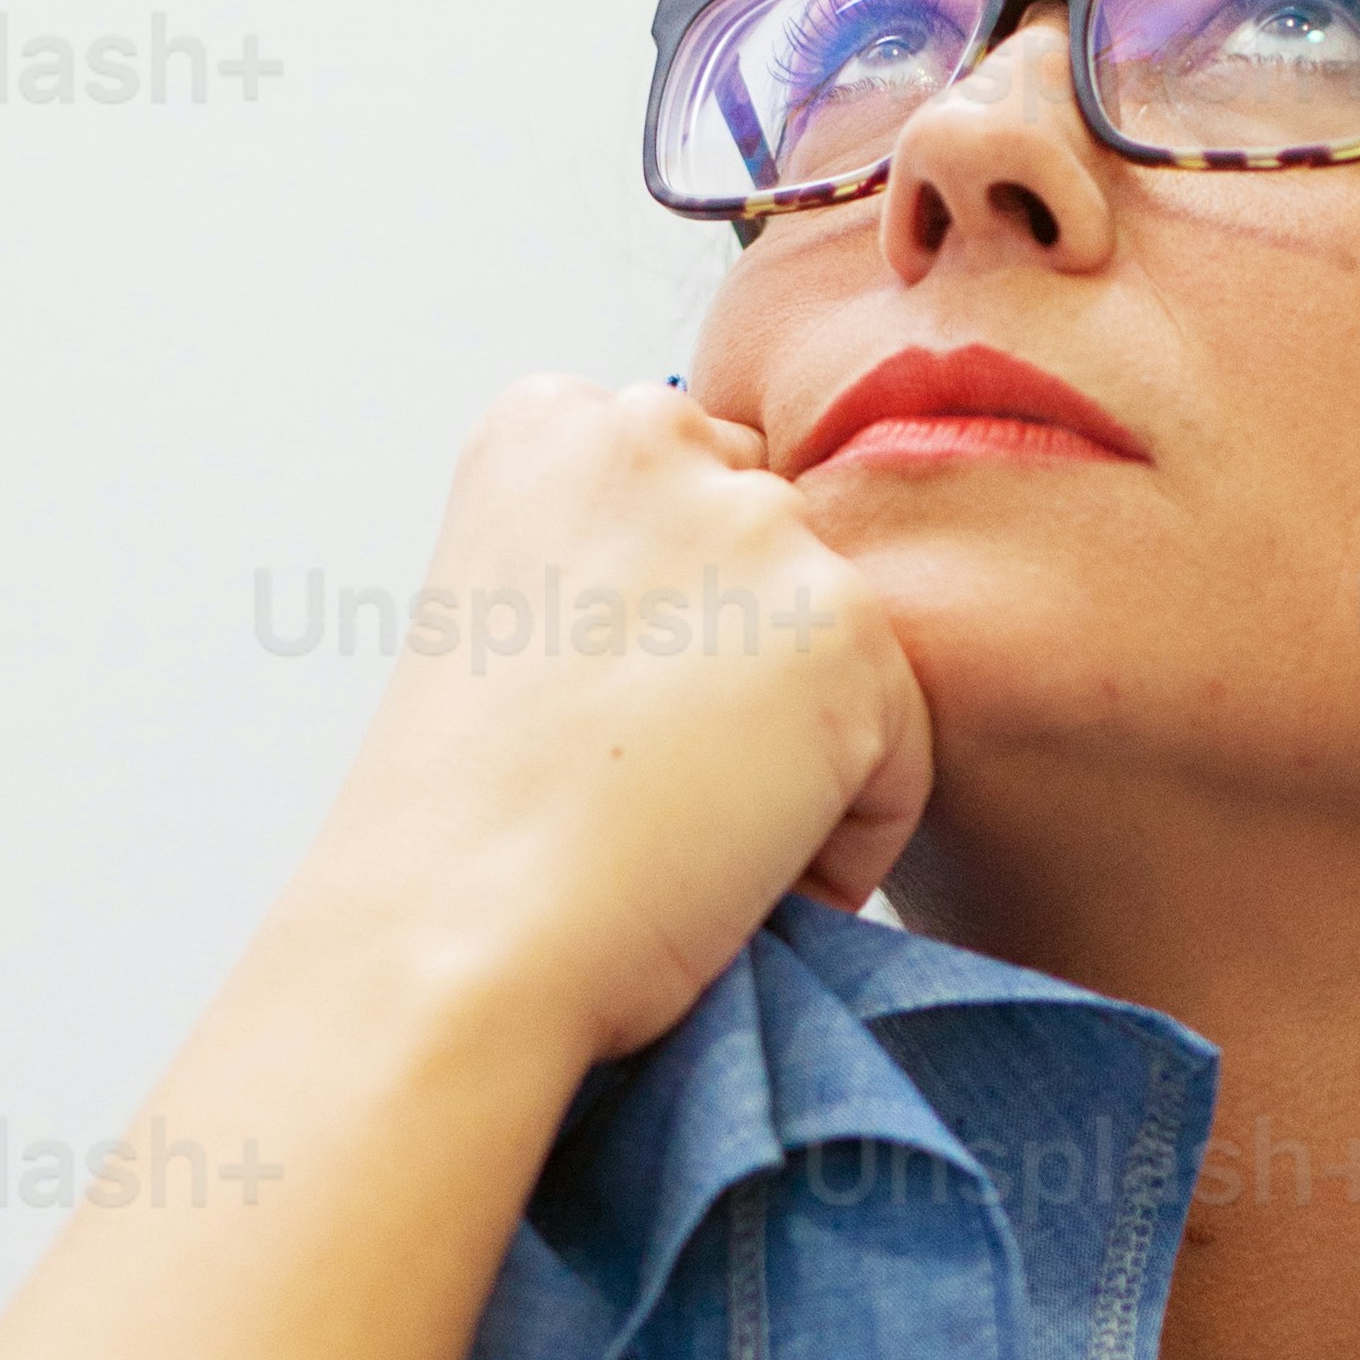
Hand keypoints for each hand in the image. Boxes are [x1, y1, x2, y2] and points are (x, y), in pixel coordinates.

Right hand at [300, 376, 934, 1066]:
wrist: (460, 936)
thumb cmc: (464, 828)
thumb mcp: (504, 626)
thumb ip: (614, 565)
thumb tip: (731, 625)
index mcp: (547, 423)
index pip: (692, 492)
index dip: (666, 631)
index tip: (606, 718)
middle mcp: (652, 435)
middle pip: (777, 558)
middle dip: (746, 674)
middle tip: (654, 786)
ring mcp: (754, 524)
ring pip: (842, 654)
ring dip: (797, 753)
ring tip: (684, 831)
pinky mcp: (844, 628)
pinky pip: (899, 751)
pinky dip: (841, 837)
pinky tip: (730, 871)